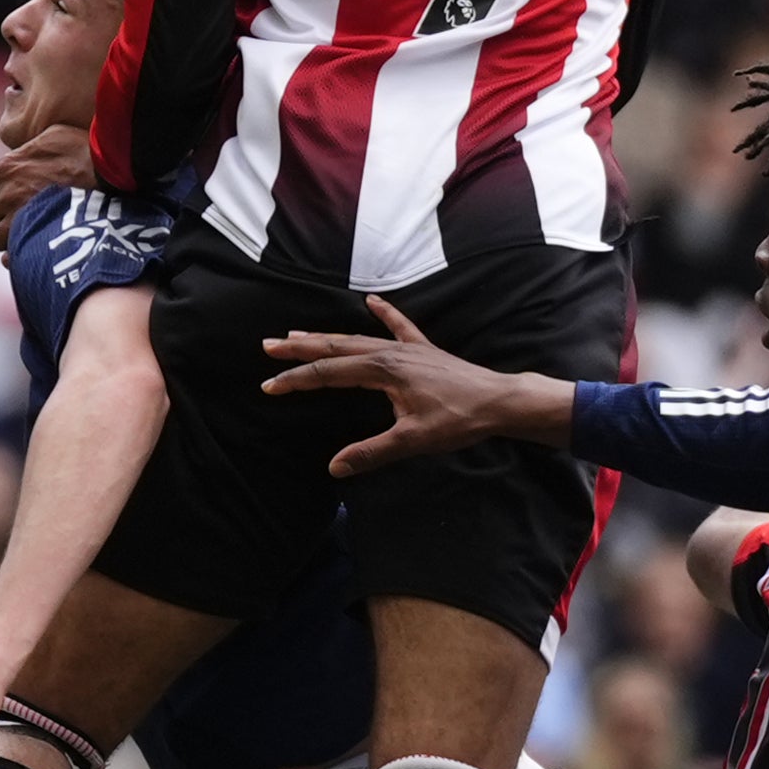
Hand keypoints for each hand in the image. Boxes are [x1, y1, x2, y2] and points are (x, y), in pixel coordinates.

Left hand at [0, 124, 96, 246]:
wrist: (108, 181)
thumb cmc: (86, 153)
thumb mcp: (56, 134)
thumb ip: (33, 144)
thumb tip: (27, 149)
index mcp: (7, 168)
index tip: (10, 195)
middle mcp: (6, 195)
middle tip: (18, 217)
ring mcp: (16, 221)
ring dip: (5, 238)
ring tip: (25, 235)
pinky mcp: (31, 242)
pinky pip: (11, 258)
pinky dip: (17, 257)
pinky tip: (31, 251)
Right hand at [255, 298, 578, 475]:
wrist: (499, 402)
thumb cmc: (459, 421)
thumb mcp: (413, 441)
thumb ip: (371, 452)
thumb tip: (335, 468)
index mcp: (383, 371)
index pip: (328, 373)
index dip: (296, 380)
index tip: (268, 386)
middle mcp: (390, 353)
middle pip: (335, 348)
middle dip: (300, 348)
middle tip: (268, 346)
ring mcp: (407, 348)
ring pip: (357, 337)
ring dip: (326, 335)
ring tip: (297, 332)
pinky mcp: (423, 350)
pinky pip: (399, 325)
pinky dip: (384, 312)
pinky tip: (371, 300)